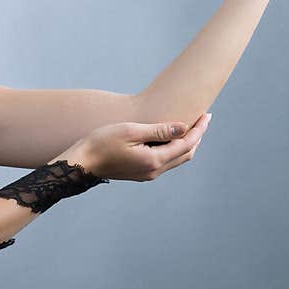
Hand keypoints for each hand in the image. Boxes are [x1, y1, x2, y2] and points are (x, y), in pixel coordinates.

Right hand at [55, 113, 211, 181]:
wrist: (82, 162)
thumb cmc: (102, 142)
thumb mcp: (131, 131)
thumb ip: (159, 130)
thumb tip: (183, 127)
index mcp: (154, 160)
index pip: (186, 144)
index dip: (198, 129)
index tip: (207, 115)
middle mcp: (154, 170)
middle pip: (186, 154)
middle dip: (196, 136)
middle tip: (203, 118)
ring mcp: (147, 174)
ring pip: (176, 159)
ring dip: (186, 143)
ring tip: (191, 127)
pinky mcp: (140, 173)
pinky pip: (165, 161)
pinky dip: (174, 149)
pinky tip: (171, 139)